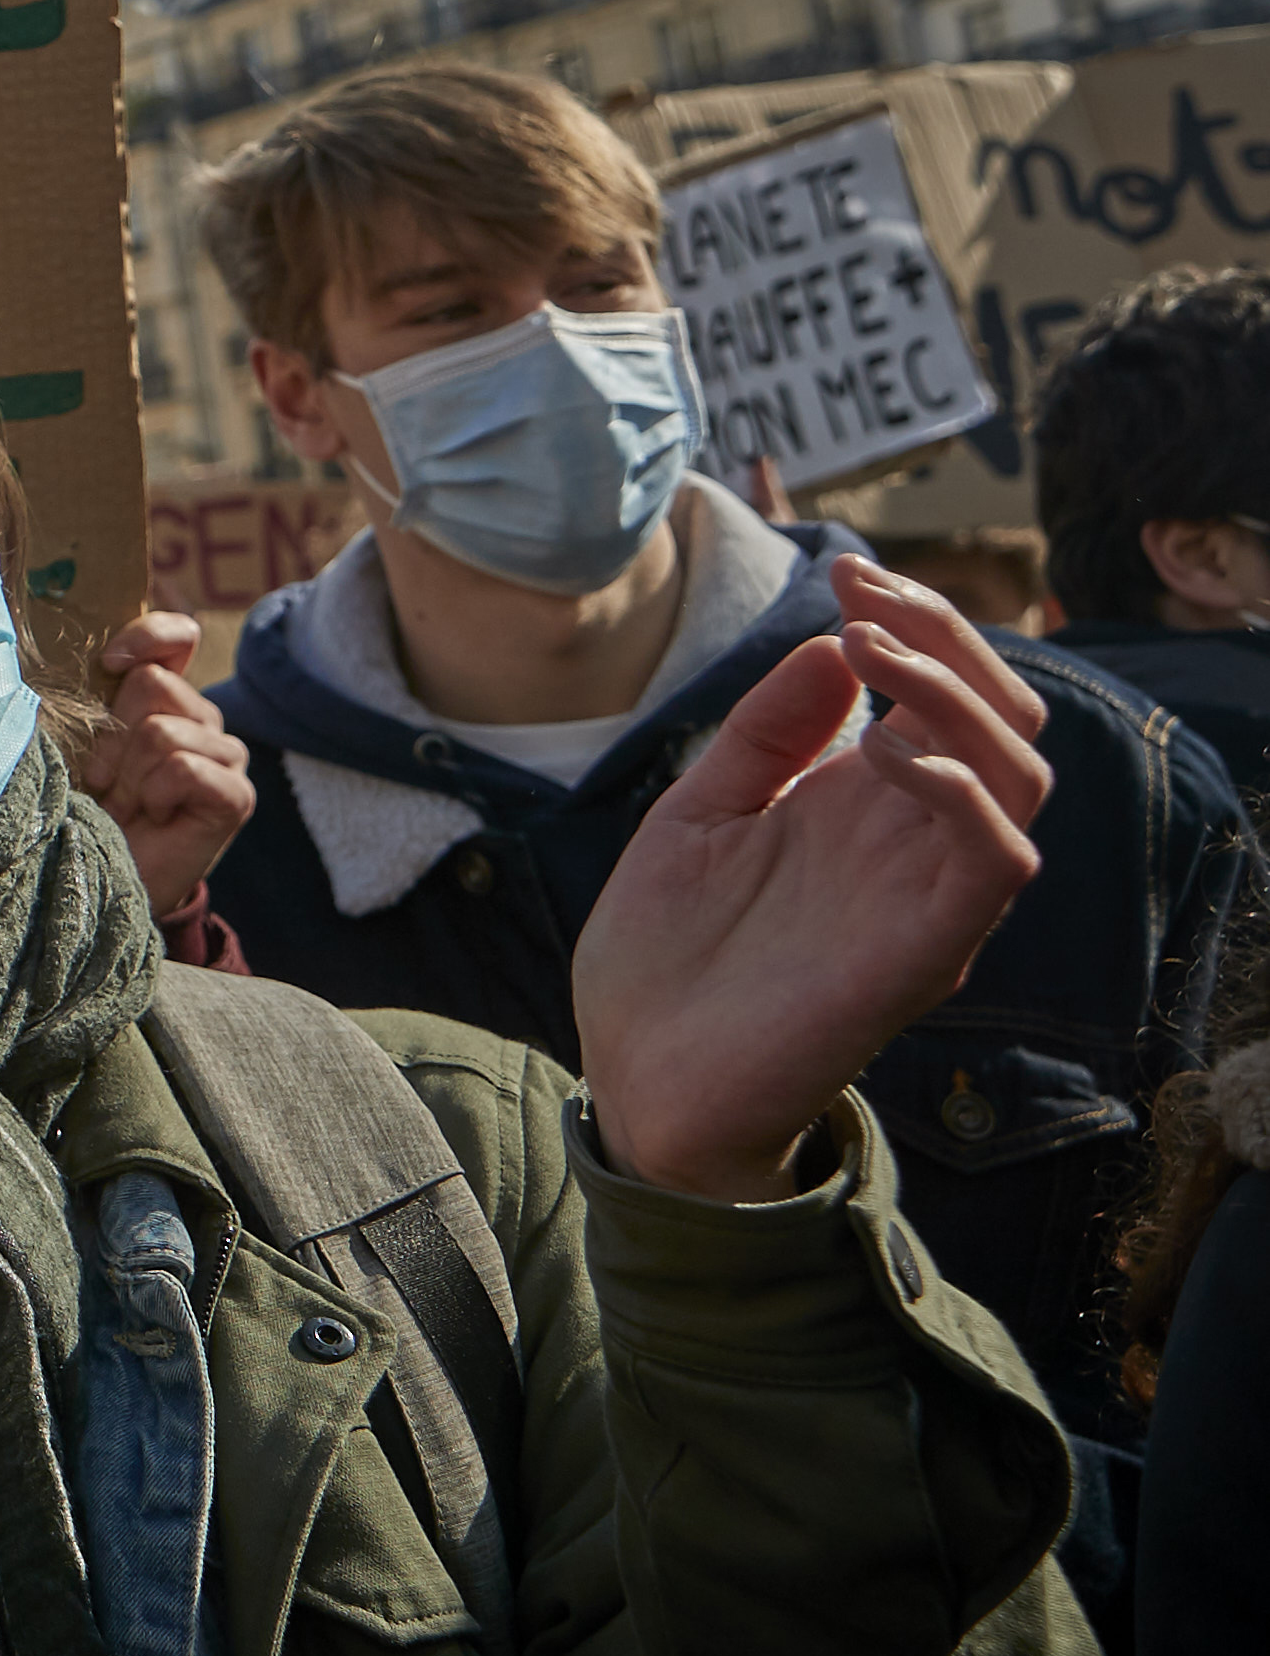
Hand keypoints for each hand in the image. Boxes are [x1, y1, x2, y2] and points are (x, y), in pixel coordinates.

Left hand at [77, 611, 253, 912]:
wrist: (97, 876)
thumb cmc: (77, 805)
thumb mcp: (67, 742)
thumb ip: (75, 697)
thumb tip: (44, 656)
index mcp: (163, 696)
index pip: (178, 636)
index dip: (148, 635)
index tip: (108, 661)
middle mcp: (201, 719)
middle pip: (153, 683)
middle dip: (112, 736)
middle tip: (104, 781)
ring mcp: (225, 756)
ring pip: (162, 729)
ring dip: (128, 775)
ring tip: (124, 806)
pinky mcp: (237, 795)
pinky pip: (185, 768)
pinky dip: (154, 794)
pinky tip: (152, 816)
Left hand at [573, 556, 1050, 1202]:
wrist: (635, 1079)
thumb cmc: (664, 958)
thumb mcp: (698, 812)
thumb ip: (766, 735)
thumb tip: (833, 646)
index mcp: (861, 808)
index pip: (942, 696)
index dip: (913, 625)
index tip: (846, 575)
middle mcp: (910, 845)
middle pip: (1002, 719)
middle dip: (948, 638)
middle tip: (865, 596)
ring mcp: (924, 897)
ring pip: (1019, 775)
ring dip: (957, 696)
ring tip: (868, 651)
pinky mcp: (923, 951)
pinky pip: (997, 860)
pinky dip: (958, 789)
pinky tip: (879, 750)